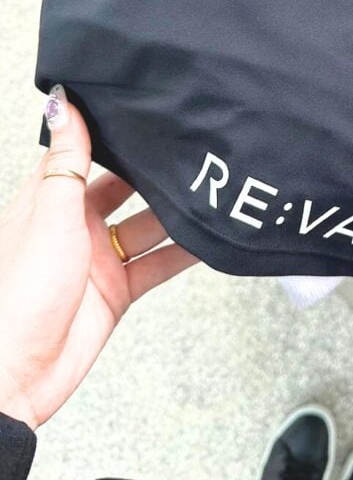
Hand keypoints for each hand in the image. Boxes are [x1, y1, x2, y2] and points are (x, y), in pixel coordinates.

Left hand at [0, 84, 197, 429]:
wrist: (16, 376)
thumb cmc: (17, 294)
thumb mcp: (48, 214)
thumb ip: (67, 161)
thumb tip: (62, 103)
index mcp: (48, 200)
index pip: (83, 154)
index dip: (112, 134)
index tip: (144, 110)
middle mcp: (73, 226)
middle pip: (123, 188)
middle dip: (153, 173)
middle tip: (189, 151)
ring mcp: (97, 260)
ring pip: (147, 226)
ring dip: (174, 213)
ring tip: (206, 191)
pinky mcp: (116, 292)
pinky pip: (158, 264)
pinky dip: (183, 253)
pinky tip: (207, 238)